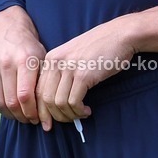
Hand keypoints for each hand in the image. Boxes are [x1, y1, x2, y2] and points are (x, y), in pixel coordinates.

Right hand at [0, 7, 45, 123]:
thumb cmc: (29, 50)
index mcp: (25, 59)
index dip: (31, 112)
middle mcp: (5, 62)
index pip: (25, 96)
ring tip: (16, 114)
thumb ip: (44, 86)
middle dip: (21, 116)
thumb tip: (47, 118)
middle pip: (11, 102)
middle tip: (27, 118)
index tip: (36, 118)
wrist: (9, 31)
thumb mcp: (43, 61)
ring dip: (8, 114)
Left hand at [35, 5, 157, 130]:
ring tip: (81, 113)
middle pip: (45, 99)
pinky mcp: (83, 75)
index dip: (41, 110)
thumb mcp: (72, 57)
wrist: (120, 35)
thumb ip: (61, 74)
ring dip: (70, 115)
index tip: (48, 123)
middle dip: (56, 116)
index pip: (37, 90)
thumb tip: (53, 102)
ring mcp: (69, 68)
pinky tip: (87, 110)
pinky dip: (79, 111)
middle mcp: (55, 62)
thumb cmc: (99, 48)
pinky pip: (73, 102)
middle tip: (69, 120)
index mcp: (50, 58)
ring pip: (58, 103)